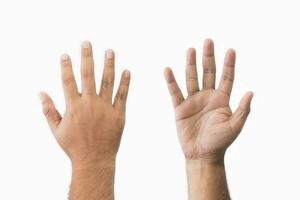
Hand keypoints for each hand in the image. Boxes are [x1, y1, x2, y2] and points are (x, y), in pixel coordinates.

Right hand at [39, 41, 129, 167]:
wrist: (94, 160)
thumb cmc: (74, 146)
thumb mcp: (56, 130)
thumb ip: (49, 110)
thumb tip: (40, 93)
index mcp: (74, 107)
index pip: (68, 81)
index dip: (66, 66)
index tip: (66, 54)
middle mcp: (90, 104)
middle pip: (88, 75)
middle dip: (87, 58)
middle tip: (87, 43)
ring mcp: (105, 108)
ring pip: (108, 82)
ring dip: (109, 65)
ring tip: (110, 51)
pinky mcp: (119, 115)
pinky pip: (122, 95)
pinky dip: (125, 83)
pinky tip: (127, 71)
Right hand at [165, 39, 252, 161]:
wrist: (202, 155)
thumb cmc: (220, 143)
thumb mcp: (235, 127)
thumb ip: (243, 110)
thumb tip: (251, 92)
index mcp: (222, 100)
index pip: (227, 78)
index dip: (229, 64)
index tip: (230, 50)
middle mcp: (207, 97)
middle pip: (209, 72)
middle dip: (209, 57)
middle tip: (208, 41)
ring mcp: (193, 101)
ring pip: (192, 78)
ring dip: (191, 64)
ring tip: (191, 50)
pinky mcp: (180, 108)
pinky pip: (175, 92)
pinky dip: (171, 81)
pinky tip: (168, 70)